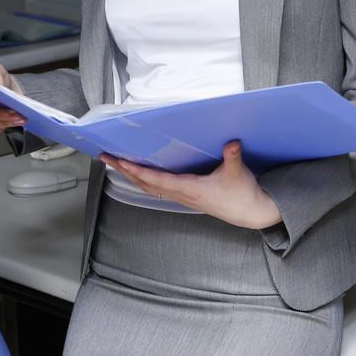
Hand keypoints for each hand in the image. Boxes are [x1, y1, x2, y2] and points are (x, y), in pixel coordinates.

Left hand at [100, 140, 281, 229]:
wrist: (249, 213)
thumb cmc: (242, 194)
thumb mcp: (239, 173)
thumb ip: (233, 157)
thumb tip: (232, 143)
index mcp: (191, 188)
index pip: (157, 180)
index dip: (138, 171)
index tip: (121, 162)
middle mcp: (182, 194)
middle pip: (145, 183)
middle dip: (124, 170)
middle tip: (106, 157)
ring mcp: (183, 197)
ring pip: (149, 187)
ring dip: (130, 175)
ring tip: (116, 163)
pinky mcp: (186, 196)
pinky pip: (158, 188)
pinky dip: (144, 179)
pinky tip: (138, 173)